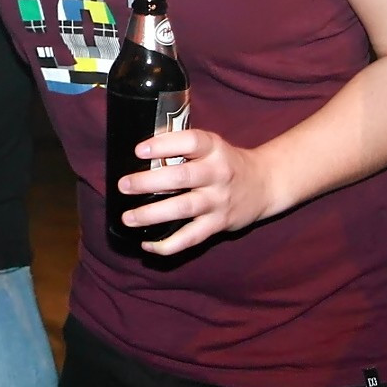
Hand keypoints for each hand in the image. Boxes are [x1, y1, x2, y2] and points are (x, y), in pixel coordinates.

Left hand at [115, 128, 273, 256]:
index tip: (138, 150)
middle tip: (124, 185)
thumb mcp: (211, 145)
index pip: (190, 141)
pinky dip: (168, 244)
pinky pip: (191, 237)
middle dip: (148, 182)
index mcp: (214, 148)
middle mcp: (217, 173)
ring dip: (151, 214)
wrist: (263, 184)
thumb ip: (183, 146)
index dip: (163, 145)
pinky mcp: (218, 224)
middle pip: (181, 177)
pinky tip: (147, 244)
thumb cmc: (225, 162)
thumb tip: (142, 149)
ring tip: (127, 217)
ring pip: (183, 209)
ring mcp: (218, 201)